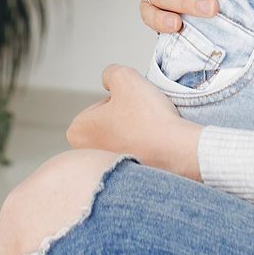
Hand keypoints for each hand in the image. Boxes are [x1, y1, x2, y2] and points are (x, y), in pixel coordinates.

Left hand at [66, 64, 202, 179]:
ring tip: (150, 133)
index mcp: (77, 132)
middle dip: (126, 119)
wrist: (176, 151)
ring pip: (123, 139)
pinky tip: (154, 147)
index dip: (119, 101)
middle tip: (143, 119)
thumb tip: (109, 82)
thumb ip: (110, 73)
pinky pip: (135, 156)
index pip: (100, 105)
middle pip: (109, 124)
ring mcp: (105, 170)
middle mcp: (86, 156)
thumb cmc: (148, 118)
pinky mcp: (125, 182)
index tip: (133, 107)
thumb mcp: (124, 77)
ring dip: (136, 133)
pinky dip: (144, 150)